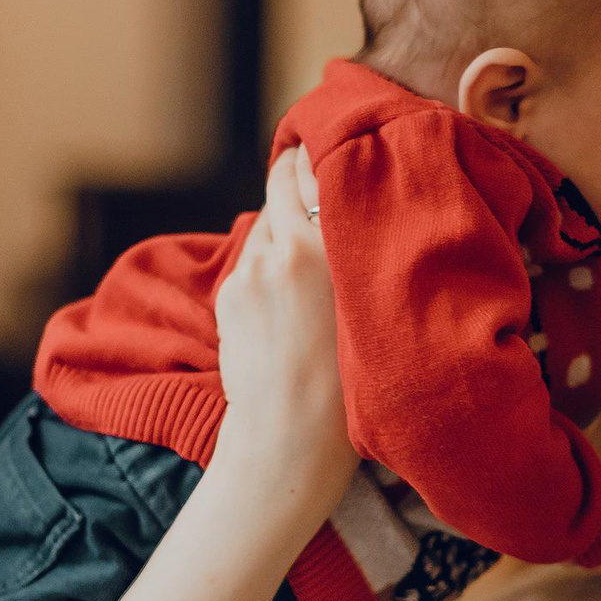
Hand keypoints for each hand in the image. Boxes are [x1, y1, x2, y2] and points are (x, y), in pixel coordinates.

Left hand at [94, 148, 359, 600]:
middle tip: (331, 189)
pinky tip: (294, 299)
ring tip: (317, 259)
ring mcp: (248, 273)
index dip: (328, 155)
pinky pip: (254, 259)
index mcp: (324, 249)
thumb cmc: (349, 394)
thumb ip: (357, 252)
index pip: (314, 167)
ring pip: (269, 222)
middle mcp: (280, 250)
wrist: (286, 446)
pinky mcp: (230, 296)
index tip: (347, 154)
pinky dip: (273, 263)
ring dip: (289, 227)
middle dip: (303, 179)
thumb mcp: (370, 311)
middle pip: (284, 179)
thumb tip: (349, 211)